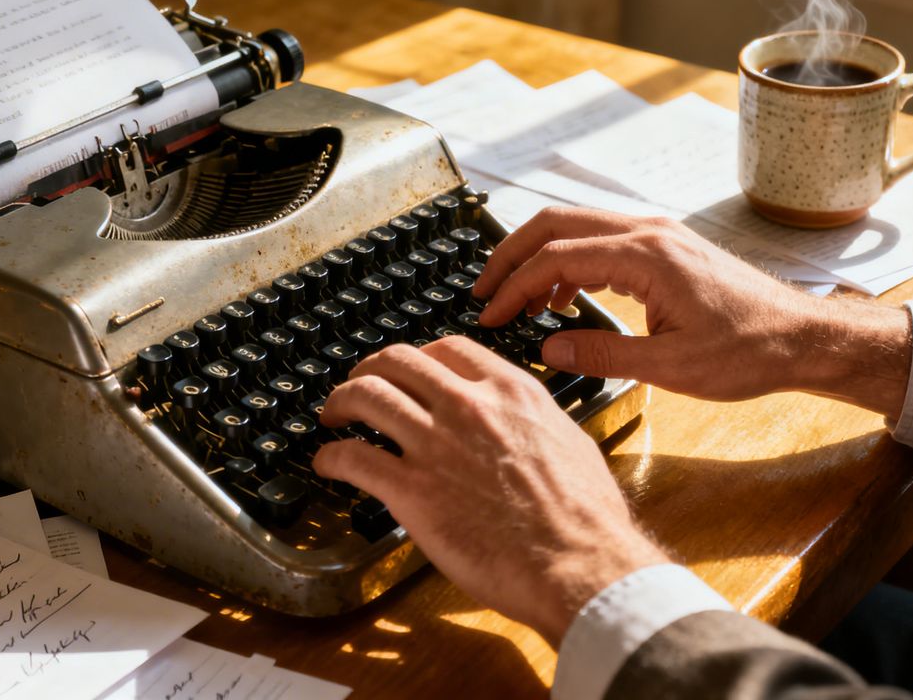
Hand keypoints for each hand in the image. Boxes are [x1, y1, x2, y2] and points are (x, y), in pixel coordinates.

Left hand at [312, 338, 669, 643]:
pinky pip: (352, 457)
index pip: (449, 349)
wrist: (579, 564)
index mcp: (511, 391)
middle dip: (370, 369)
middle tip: (359, 387)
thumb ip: (537, 423)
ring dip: (340, 402)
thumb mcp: (571, 443)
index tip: (410, 372)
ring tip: (333, 416)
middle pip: (397, 361)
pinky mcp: (411, 491)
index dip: (420, 357)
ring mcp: (436, 445)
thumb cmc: (587, 519)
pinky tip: (326, 464)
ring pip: (366, 396)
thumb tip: (529, 426)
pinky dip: (330, 457)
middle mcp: (469, 406)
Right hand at [473, 207, 911, 414]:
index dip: (514, 286)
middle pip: (556, 223)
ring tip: (517, 301)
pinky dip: (569, 262)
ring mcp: (658, 234)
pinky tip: (563, 299)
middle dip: (511, 256)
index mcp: (647, 256)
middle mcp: (649, 232)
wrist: (802, 337)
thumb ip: (603, 356)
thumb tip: (548, 349)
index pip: (556, 257)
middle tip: (483, 292)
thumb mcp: (672, 368)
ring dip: (539, 256)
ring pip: (576, 225)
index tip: (490, 315)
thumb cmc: (750, 350)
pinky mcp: (665, 246)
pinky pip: (601, 239)